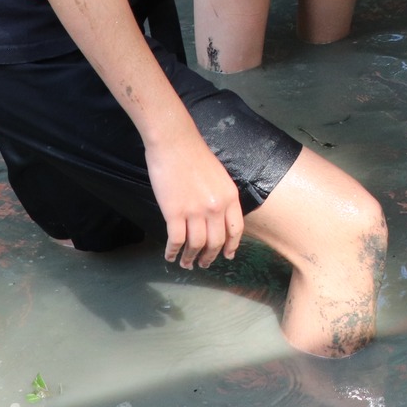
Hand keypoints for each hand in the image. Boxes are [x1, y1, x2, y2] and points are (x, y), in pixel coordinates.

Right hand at [146, 128, 243, 268]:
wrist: (175, 143)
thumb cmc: (195, 155)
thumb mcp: (220, 177)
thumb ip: (222, 197)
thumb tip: (219, 216)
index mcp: (230, 197)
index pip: (235, 230)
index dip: (231, 246)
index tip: (227, 256)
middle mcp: (216, 208)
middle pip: (216, 242)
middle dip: (210, 257)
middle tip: (204, 263)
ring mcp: (195, 212)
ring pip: (196, 246)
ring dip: (191, 258)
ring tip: (186, 263)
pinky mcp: (174, 213)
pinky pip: (176, 241)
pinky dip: (173, 251)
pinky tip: (170, 255)